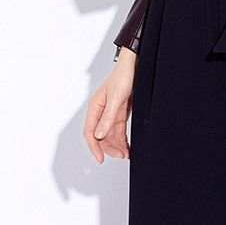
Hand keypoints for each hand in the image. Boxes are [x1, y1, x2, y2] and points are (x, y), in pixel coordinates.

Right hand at [83, 47, 136, 162]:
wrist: (135, 66)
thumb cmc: (123, 76)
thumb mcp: (116, 98)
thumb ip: (108, 117)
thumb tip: (98, 135)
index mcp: (95, 108)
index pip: (90, 133)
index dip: (94, 147)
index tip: (101, 158)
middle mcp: (101, 112)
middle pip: (101, 137)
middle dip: (110, 148)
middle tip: (121, 155)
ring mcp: (111, 114)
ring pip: (110, 136)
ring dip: (117, 146)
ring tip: (126, 154)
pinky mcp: (120, 114)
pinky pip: (119, 131)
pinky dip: (123, 140)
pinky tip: (128, 147)